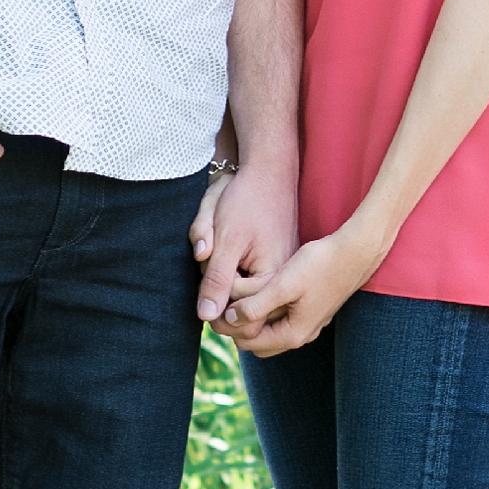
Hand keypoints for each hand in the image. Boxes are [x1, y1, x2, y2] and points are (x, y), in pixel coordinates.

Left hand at [193, 149, 297, 325]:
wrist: (268, 172)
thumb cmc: (246, 201)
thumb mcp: (226, 241)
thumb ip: (216, 280)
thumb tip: (205, 316)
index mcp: (275, 278)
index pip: (240, 315)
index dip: (218, 299)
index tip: (209, 266)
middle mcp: (283, 281)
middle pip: (244, 309)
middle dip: (222, 289)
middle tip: (215, 255)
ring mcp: (281, 273)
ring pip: (244, 296)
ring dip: (227, 279)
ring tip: (222, 251)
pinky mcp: (276, 265)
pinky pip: (251, 281)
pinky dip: (235, 270)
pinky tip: (231, 250)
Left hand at [222, 223, 381, 357]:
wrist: (356, 252)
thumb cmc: (320, 264)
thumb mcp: (283, 284)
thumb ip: (255, 305)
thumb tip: (229, 320)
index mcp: (293, 333)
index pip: (248, 343)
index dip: (228, 328)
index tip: (215, 306)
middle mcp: (301, 335)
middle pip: (257, 342)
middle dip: (238, 327)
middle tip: (224, 302)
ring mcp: (308, 324)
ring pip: (269, 331)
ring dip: (252, 318)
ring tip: (238, 295)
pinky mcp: (311, 311)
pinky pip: (280, 320)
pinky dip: (266, 311)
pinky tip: (259, 290)